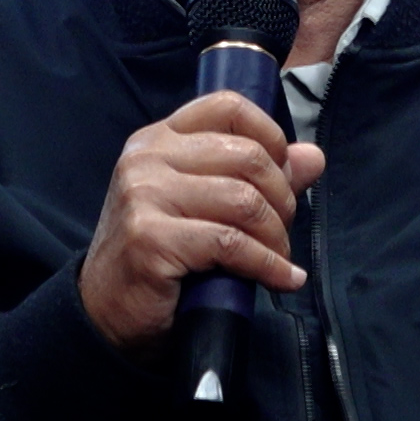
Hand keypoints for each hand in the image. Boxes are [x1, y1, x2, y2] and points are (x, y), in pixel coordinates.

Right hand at [80, 90, 326, 352]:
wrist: (106, 314)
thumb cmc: (159, 256)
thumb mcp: (204, 206)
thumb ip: (256, 177)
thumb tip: (313, 158)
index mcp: (158, 139)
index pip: (227, 106)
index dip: (270, 135)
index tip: (284, 173)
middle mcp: (147, 158)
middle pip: (247, 156)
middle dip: (282, 198)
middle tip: (282, 230)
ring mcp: (145, 196)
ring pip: (244, 201)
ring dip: (276, 237)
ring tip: (279, 258)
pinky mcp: (151, 238)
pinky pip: (231, 243)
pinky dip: (268, 265)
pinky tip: (281, 279)